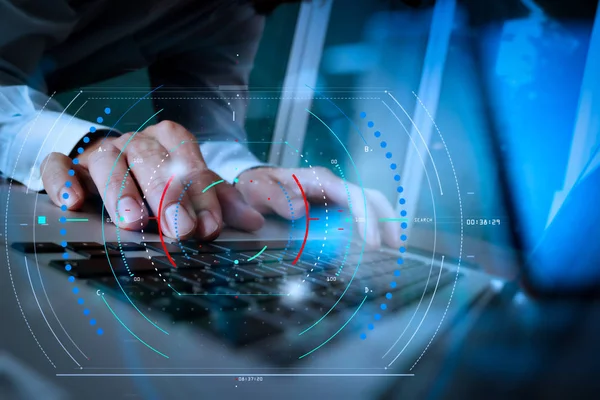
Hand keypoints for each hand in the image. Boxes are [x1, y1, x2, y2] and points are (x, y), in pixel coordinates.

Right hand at [40, 121, 263, 239]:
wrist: (114, 166)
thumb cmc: (160, 183)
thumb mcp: (193, 190)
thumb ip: (221, 203)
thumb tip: (254, 222)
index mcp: (170, 142)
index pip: (188, 161)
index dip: (201, 193)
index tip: (210, 227)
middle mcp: (136, 143)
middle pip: (150, 158)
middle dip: (167, 195)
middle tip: (179, 229)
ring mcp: (101, 152)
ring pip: (107, 160)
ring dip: (122, 190)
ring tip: (134, 222)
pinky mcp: (70, 165)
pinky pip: (60, 165)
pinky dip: (64, 180)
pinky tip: (73, 203)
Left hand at [236, 167, 400, 247]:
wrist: (254, 185)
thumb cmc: (257, 187)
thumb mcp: (258, 190)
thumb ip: (277, 198)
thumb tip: (302, 209)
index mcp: (318, 180)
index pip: (352, 195)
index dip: (366, 218)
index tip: (371, 243)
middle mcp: (332, 186)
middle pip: (370, 196)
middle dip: (385, 220)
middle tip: (392, 247)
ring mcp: (335, 196)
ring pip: (370, 204)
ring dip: (385, 223)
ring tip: (394, 248)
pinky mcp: (335, 207)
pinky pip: (360, 214)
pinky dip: (373, 227)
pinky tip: (377, 246)